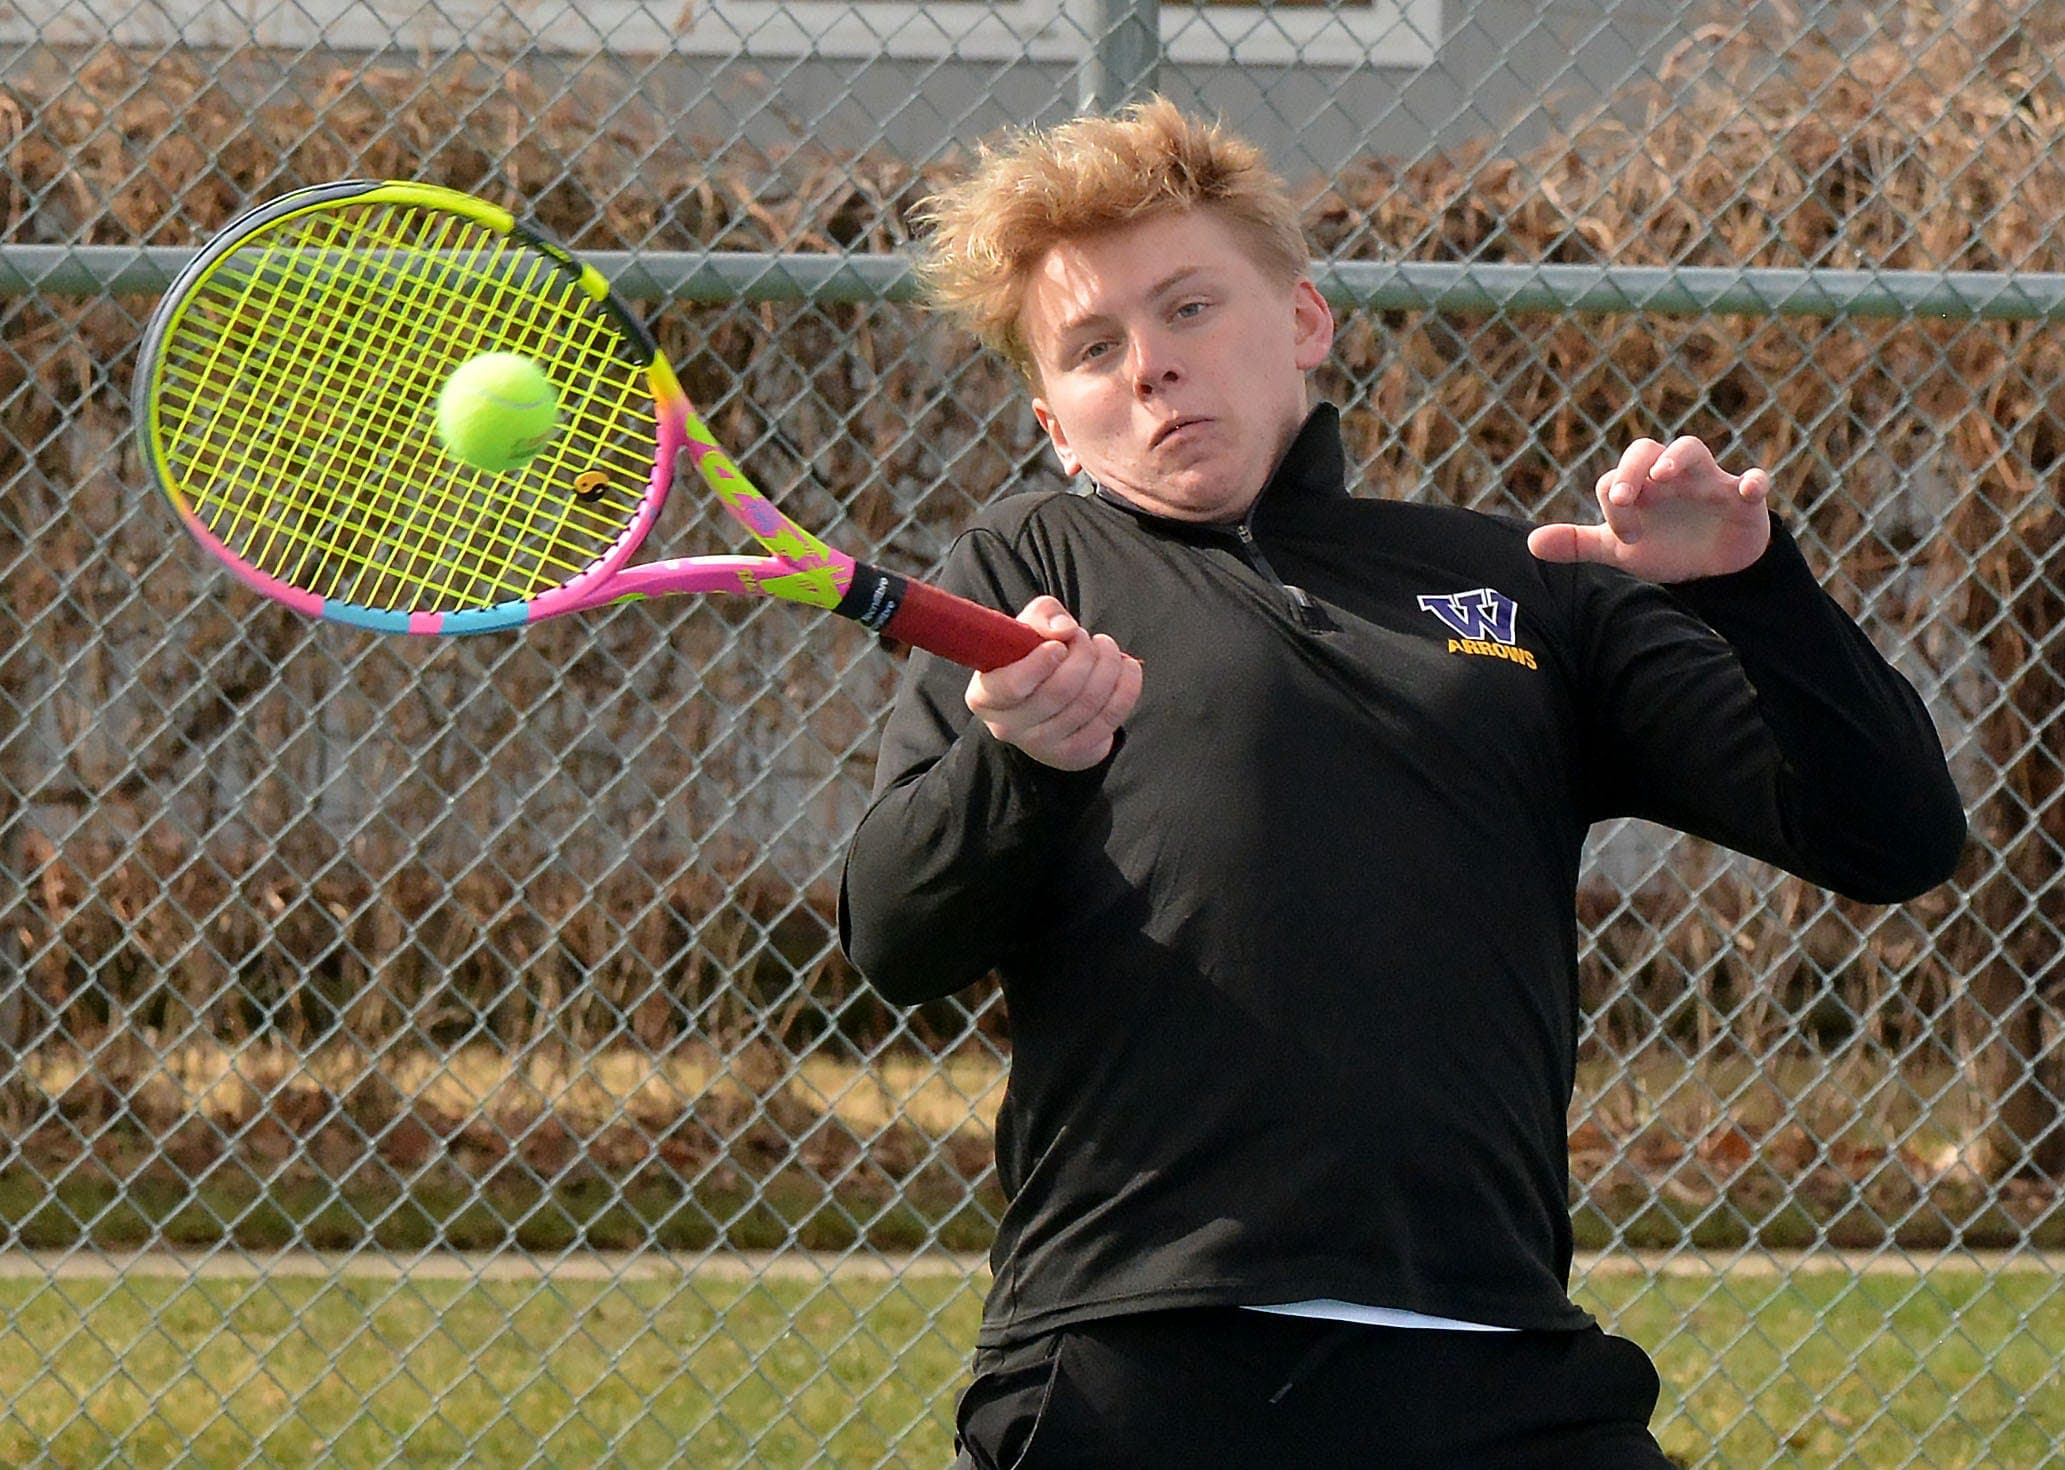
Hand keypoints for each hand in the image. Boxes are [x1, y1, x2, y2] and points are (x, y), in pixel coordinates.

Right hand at [966, 597, 1142, 770]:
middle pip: (1058, 692)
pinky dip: (1126, 686)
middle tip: (1084, 637)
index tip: (1059, 646)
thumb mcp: (1027, 628)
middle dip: (1083, 654)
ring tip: (1105, 647)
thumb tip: (1065, 630)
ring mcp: (1040, 745)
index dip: (1039, 664)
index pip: (1011, 686)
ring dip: (1107, 665)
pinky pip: (1110, 718)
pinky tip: (1127, 666)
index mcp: (985, 696)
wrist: (1047, 703)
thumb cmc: (1032, 657)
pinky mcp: (1072, 753)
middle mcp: (1007, 726)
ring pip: (1087, 703)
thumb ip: (1042, 615)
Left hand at [1527, 436, 1771, 582]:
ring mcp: (1707, 483)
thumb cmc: (1662, 548)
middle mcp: (1668, 478)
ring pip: (1694, 450)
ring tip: (1664, 474)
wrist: (1711, 569)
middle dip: (1633, 468)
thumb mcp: (1618, 550)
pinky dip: (1753, 481)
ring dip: (1679, 458)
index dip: (1614, 503)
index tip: (1624, 535)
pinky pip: (1753, 480)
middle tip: (1623, 497)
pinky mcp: (1743, 499)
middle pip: (1648, 450)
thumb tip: (1531, 544)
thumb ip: (1577, 544)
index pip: (1616, 480)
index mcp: (1637, 487)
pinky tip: (1748, 490)